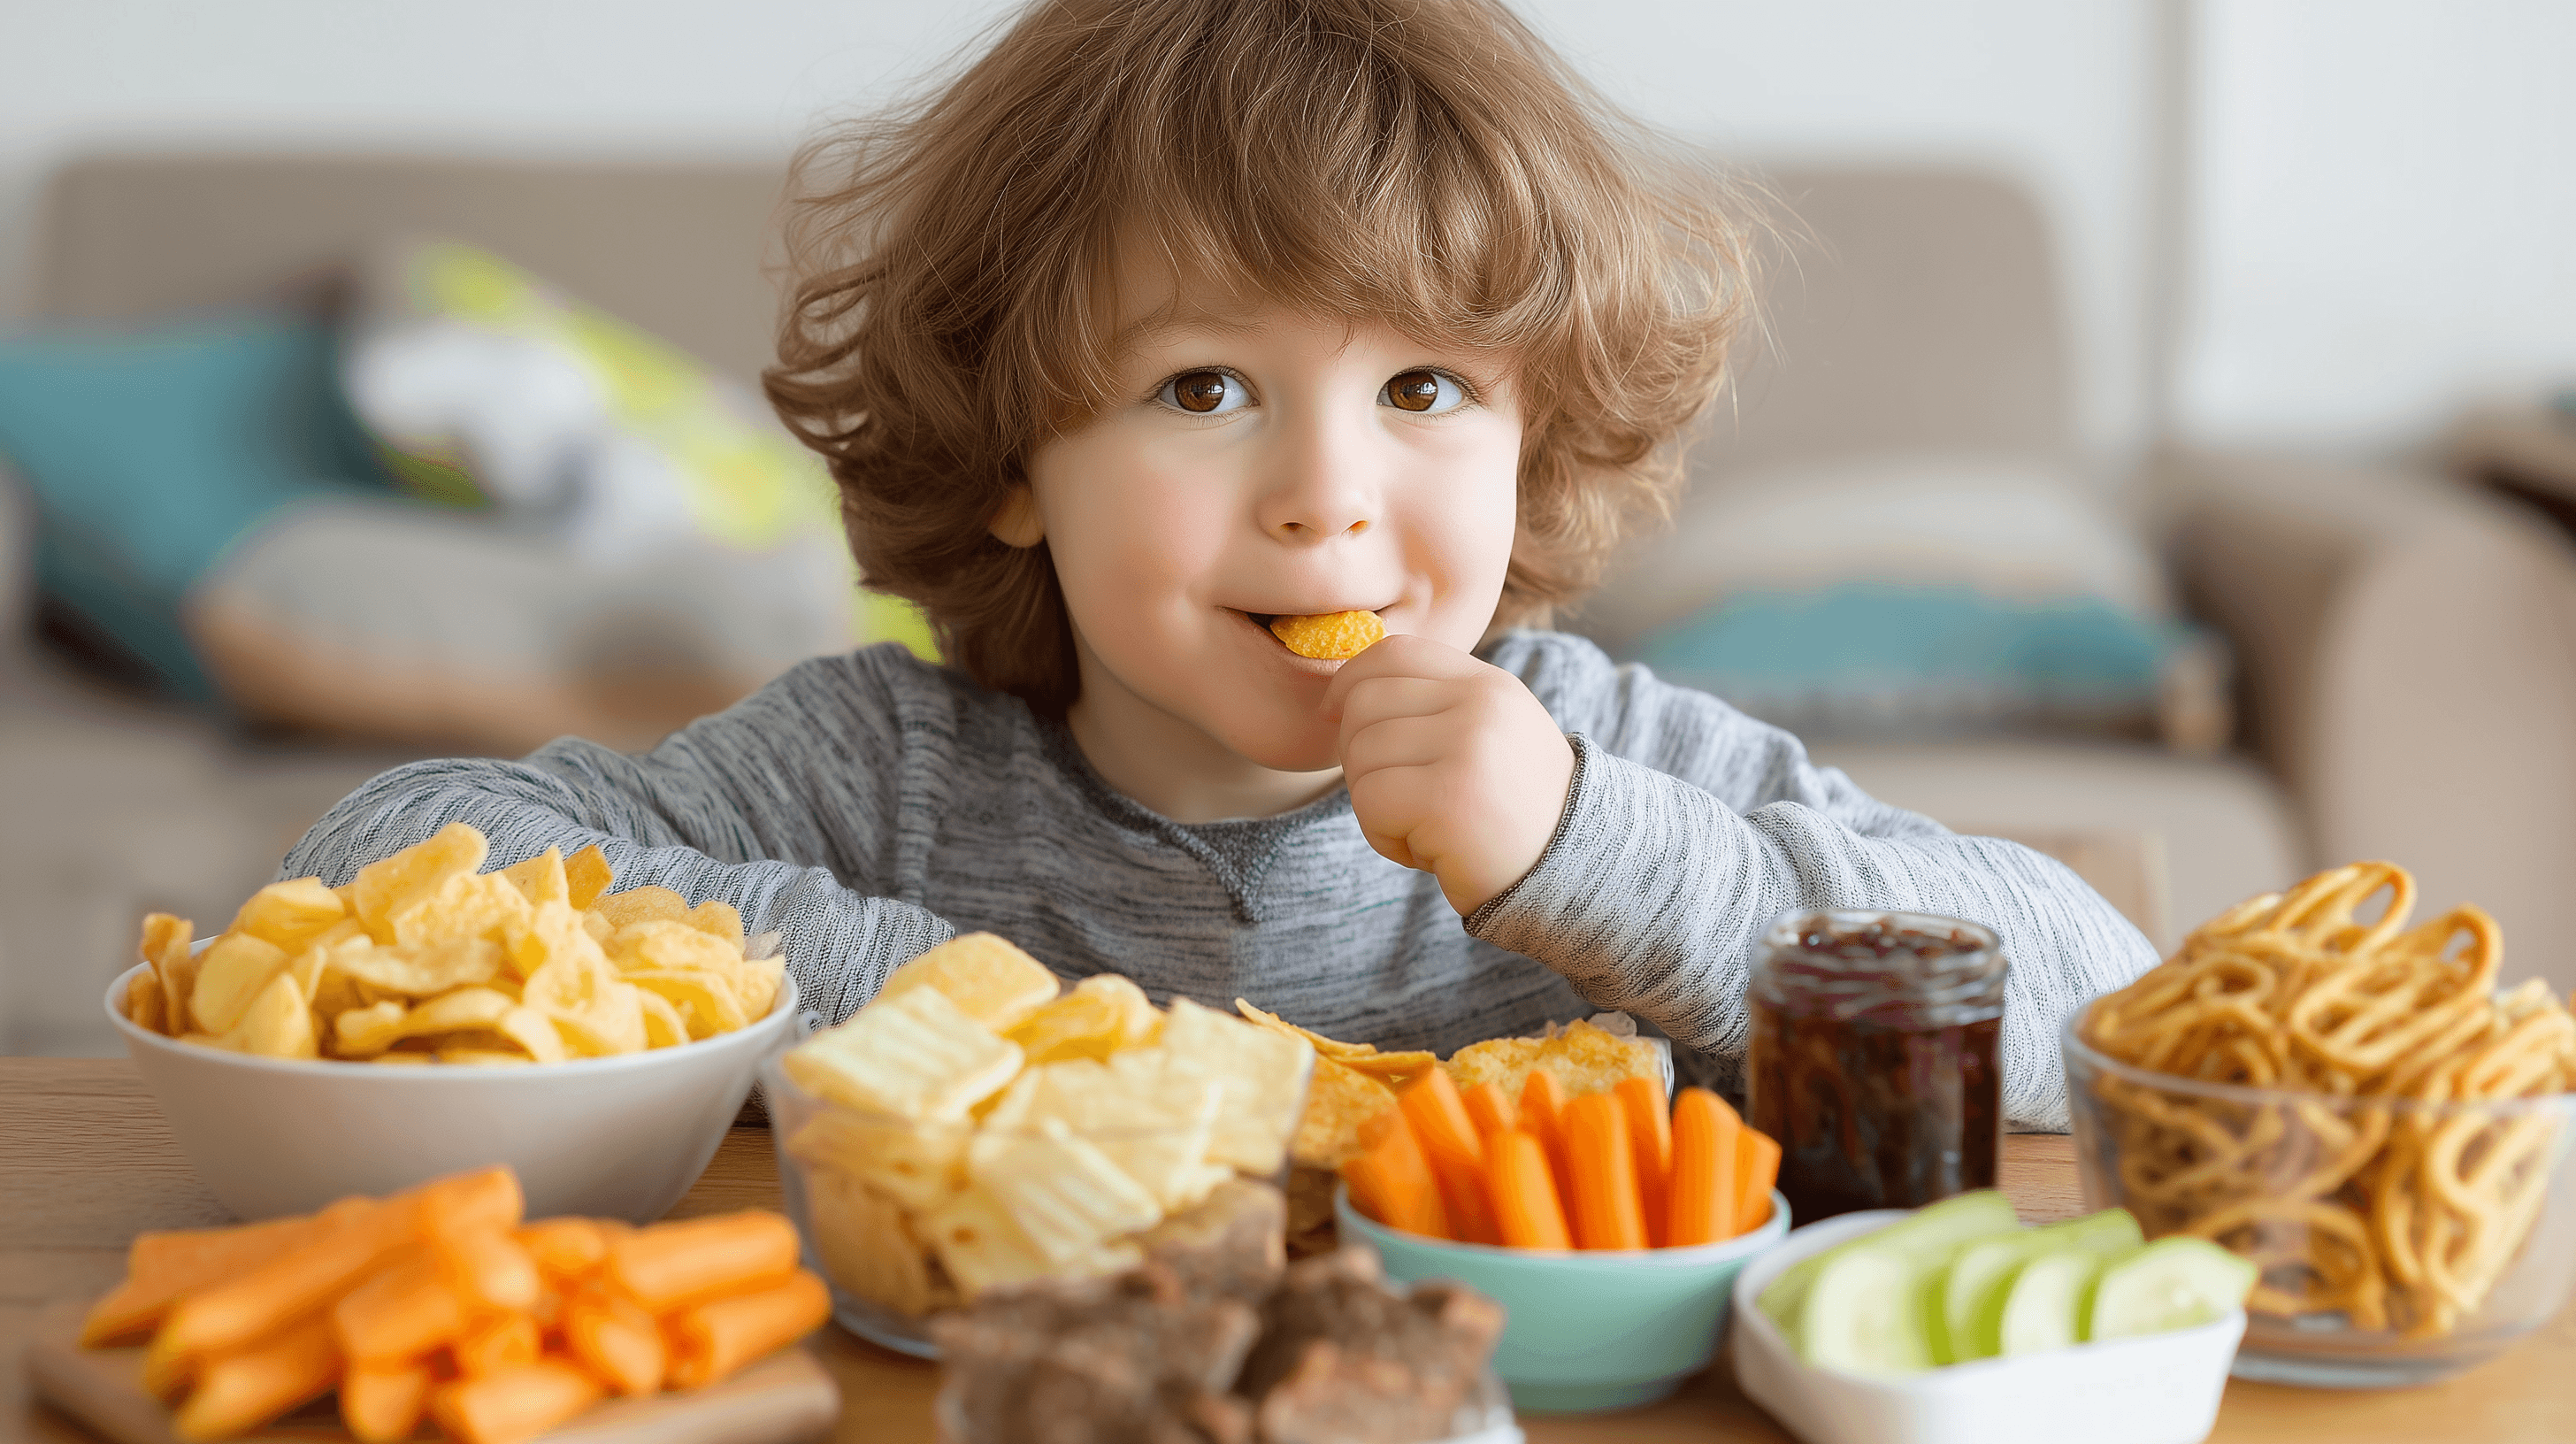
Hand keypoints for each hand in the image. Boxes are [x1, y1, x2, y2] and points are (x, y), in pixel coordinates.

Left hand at [1323, 634, 1575, 915]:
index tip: (1336, 714)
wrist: (1572, 876)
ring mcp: (1467, 747)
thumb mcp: (1488, 737)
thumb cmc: (1513, 814)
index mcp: (1488, 683)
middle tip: (1398, 798)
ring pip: (1360, 756)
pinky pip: (1370, 802)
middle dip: (1358, 755)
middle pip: (1365, 704)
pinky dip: (1384, 836)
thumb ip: (1435, 705)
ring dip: (1375, 804)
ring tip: (1424, 827)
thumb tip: (1346, 694)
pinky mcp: (1448, 799)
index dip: (1350, 681)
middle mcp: (1480, 704)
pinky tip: (1427, 851)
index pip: (1395, 653)